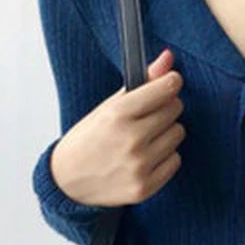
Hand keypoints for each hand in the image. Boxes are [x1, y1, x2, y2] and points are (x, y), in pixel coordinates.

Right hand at [50, 47, 186, 206]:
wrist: (67, 181)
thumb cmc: (89, 139)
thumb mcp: (109, 106)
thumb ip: (143, 81)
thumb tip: (169, 58)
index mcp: (118, 114)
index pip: (165, 89)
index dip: (171, 83)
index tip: (170, 83)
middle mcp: (131, 139)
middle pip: (174, 110)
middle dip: (165, 108)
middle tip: (149, 115)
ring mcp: (140, 165)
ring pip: (178, 134)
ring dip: (166, 133)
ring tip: (145, 138)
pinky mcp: (146, 186)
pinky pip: (175, 160)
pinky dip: (165, 157)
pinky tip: (146, 157)